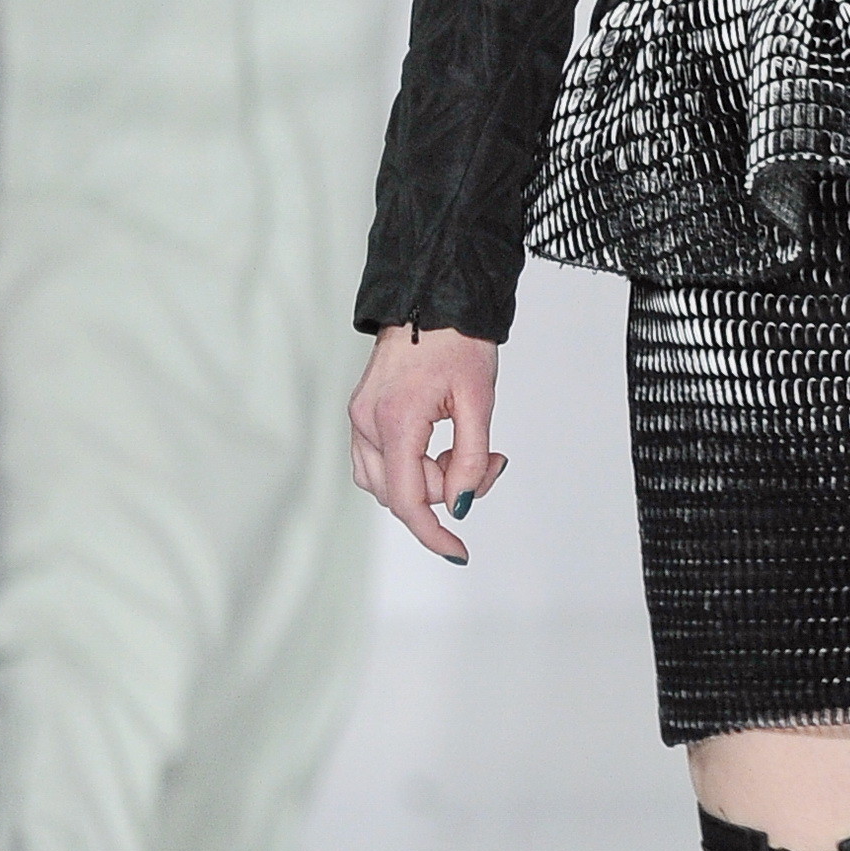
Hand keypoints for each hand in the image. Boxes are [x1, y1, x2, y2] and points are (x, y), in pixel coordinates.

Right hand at [349, 325, 503, 561]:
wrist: (433, 298)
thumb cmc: (459, 342)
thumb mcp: (479, 402)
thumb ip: (471, 459)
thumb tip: (462, 505)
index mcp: (396, 421)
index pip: (408, 500)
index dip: (434, 533)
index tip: (458, 552)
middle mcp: (367, 423)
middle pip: (401, 493)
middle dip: (446, 490)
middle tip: (489, 460)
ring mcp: (359, 418)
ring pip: (386, 481)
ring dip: (427, 479)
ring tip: (465, 447)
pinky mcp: (362, 413)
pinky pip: (379, 461)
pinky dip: (411, 465)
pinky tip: (440, 445)